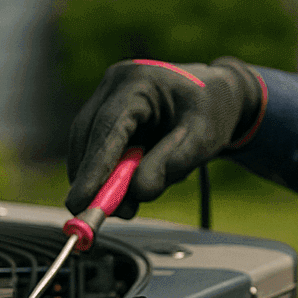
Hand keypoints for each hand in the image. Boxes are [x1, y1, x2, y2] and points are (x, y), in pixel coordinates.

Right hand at [65, 58, 265, 217]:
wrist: (216, 96)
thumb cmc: (212, 112)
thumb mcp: (203, 141)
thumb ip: (171, 165)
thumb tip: (137, 192)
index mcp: (140, 82)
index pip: (108, 127)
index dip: (93, 167)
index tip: (81, 200)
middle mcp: (116, 84)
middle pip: (87, 135)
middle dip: (90, 178)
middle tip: (101, 215)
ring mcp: (107, 97)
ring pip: (87, 144)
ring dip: (98, 179)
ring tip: (128, 205)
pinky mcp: (106, 114)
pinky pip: (96, 148)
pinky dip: (106, 172)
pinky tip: (128, 185)